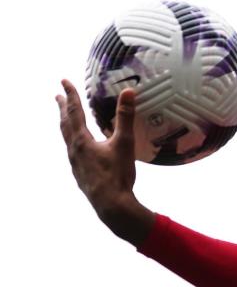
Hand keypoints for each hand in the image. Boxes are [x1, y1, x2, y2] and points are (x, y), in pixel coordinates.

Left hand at [56, 79, 153, 244]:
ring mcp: (76, 163)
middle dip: (63, 109)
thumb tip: (128, 92)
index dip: (70, 94)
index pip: (74, 111)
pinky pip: (73, 152)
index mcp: (82, 140)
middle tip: (58, 97)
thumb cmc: (117, 174)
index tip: (64, 81)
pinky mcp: (81, 174)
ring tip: (66, 119)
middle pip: (65, 124)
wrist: (111, 205)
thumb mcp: (124, 143)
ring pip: (67, 139)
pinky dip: (73, 142)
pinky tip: (80, 148)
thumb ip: (125, 117)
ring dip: (66, 125)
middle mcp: (74, 150)